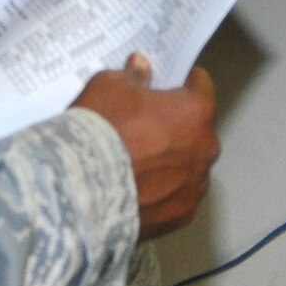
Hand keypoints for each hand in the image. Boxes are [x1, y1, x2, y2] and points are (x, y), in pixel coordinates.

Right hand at [73, 55, 219, 240]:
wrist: (81, 189)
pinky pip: (176, 197)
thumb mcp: (109, 86)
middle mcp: (205, 150)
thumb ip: (132, 76)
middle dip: (176, 126)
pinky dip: (161, 192)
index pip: (201, 86)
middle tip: (143, 127)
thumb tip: (141, 68)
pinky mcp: (181, 217)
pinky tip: (135, 188)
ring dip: (170, 162)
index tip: (169, 84)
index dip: (183, 82)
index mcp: (195, 112)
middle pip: (196, 130)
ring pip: (187, 166)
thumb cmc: (101, 130)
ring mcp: (195, 188)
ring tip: (136, 164)